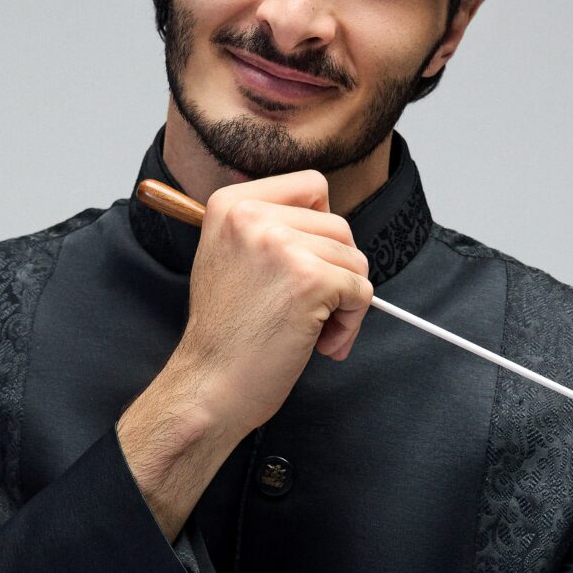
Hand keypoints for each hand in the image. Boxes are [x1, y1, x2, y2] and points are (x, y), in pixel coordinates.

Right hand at [174, 167, 373, 436]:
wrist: (210, 386)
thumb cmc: (225, 335)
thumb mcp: (227, 257)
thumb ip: (266, 227)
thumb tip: (325, 215)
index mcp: (230, 204)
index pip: (311, 185)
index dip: (321, 227)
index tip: (306, 264)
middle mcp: (252, 216)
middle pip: (339, 225)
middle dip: (337, 270)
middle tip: (311, 308)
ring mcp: (282, 246)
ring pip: (355, 258)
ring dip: (346, 300)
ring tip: (314, 329)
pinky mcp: (310, 280)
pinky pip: (362, 291)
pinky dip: (351, 322)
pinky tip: (322, 344)